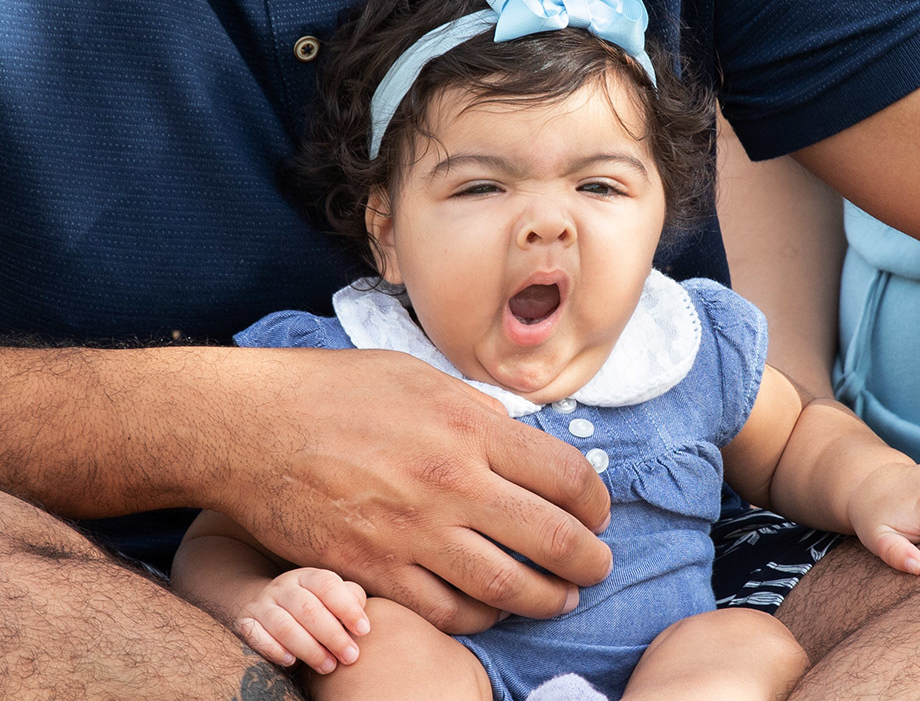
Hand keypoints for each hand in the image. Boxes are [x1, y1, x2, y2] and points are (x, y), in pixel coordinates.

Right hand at [210, 348, 611, 633]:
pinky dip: (479, 618)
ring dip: (546, 600)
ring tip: (558, 598)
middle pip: (552, 539)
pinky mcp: (371, 571)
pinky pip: (444, 613)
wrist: (246, 425)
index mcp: (469, 427)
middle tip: (598, 567)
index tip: (598, 513)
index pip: (567, 476)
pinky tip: (489, 609)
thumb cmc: (333, 391)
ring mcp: (410, 533)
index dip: (596, 503)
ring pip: (506, 589)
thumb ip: (478, 412)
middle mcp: (450, 483)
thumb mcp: (419, 377)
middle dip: (590, 561)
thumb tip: (520, 440)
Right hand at [237, 567, 367, 673]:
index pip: (328, 586)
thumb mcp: (331, 597)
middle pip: (308, 609)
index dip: (347, 608)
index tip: (364, 630)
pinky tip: (292, 662)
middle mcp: (283, 587)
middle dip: (333, 636)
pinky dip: (274, 650)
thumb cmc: (312, 605)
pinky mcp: (245, 622)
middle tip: (350, 656)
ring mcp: (262, 604)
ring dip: (309, 649)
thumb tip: (362, 619)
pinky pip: (256, 636)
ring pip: (284, 626)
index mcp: (308, 576)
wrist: (266, 605)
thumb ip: (349, 601)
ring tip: (328, 666)